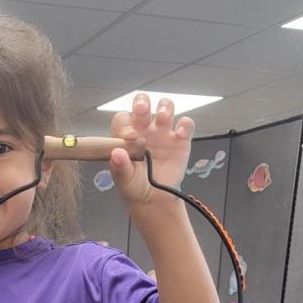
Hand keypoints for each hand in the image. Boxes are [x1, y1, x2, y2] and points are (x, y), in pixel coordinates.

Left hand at [108, 94, 194, 208]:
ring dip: (164, 107)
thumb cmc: (135, 187)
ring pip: (165, 107)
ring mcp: (163, 133)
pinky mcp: (181, 140)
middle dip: (142, 102)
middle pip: (143, 104)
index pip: (123, 119)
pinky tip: (180, 134)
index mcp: (127, 136)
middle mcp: (145, 129)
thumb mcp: (123, 180)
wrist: (154, 200)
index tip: (129, 136)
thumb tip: (116, 154)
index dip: (125, 124)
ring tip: (162, 117)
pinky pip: (186, 125)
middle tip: (141, 110)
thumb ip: (119, 167)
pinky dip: (185, 125)